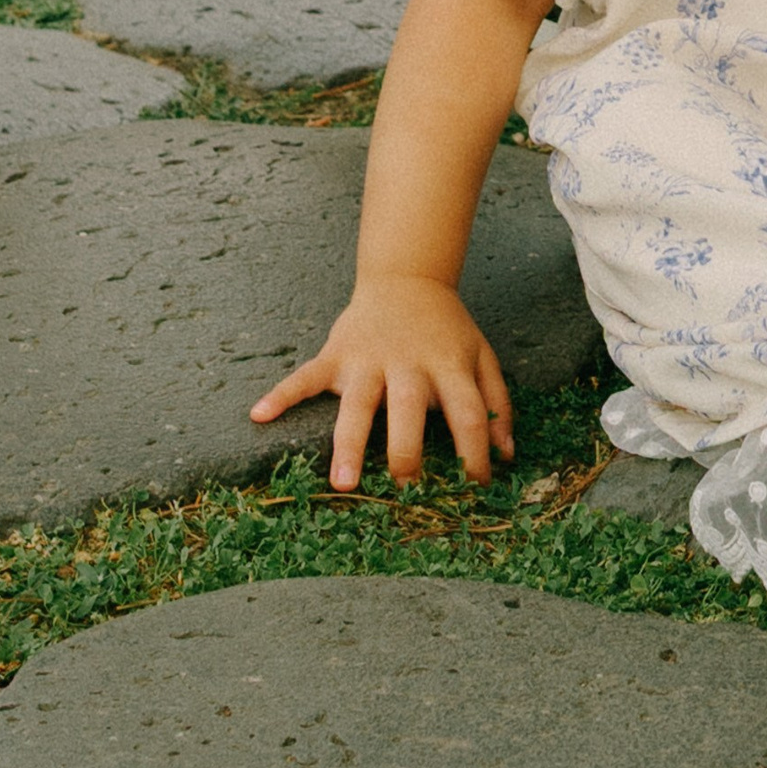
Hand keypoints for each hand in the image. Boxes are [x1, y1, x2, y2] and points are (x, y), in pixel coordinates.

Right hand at [250, 279, 513, 491]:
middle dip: (406, 449)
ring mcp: (368, 358)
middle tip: (404, 487)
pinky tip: (259, 415)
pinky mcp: (336, 353)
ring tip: (342, 484)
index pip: (467, 411)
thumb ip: (497, 403)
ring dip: (349, 443)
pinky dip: (282, 394)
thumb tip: (507, 455)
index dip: (475, 449)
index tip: (476, 483)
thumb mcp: (482, 356)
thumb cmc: (447, 331)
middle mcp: (408, 363)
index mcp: (448, 365)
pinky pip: (305, 376)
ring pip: (357, 402)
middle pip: (409, 407)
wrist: (407, 280)